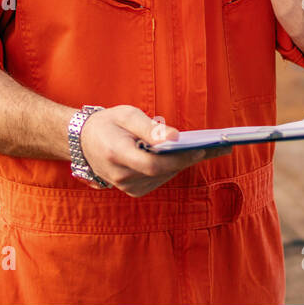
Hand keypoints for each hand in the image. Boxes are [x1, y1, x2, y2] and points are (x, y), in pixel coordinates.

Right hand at [77, 105, 228, 196]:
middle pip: (164, 171)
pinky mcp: (134, 189)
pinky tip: (188, 155)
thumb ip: (150, 127)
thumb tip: (175, 137)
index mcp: (117, 155)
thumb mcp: (126, 115)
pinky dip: (174, 166)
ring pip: (165, 176)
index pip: (153, 164)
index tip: (200, 149)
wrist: (84, 141)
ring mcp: (127, 186)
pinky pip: (160, 179)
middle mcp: (121, 175)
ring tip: (212, 149)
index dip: (178, 158)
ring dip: (185, 162)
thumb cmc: (107, 124)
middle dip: (190, 157)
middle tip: (219, 147)